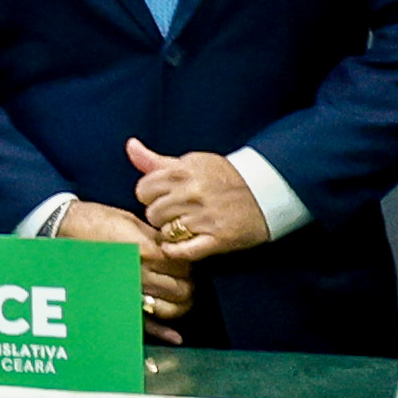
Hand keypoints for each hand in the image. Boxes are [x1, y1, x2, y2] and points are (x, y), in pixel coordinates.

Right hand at [58, 199, 195, 328]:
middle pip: (182, 288)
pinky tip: (175, 337)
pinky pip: (145, 324)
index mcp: (147, 251)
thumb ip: (157, 238)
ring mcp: (131, 292)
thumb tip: (176, 250)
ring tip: (176, 296)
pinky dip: (163, 333)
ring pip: (170, 308)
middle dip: (187, 284)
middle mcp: (141, 274)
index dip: (188, 264)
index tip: (182, 261)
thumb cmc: (96, 221)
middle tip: (183, 278)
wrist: (63, 231)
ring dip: (179, 304)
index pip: (184, 266)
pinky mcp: (119, 303)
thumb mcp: (131, 221)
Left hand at [128, 142, 262, 266]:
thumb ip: (157, 160)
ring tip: (183, 227)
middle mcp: (192, 193)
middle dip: (159, 215)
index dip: (149, 196)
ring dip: (170, 232)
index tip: (160, 197)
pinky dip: (176, 251)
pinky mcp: (217, 239)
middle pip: (152, 213)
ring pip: (166, 232)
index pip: (143, 189)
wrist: (267, 192)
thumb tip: (130, 146)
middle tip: (173, 214)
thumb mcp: (193, 162)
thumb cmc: (225, 176)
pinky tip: (179, 245)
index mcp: (183, 171)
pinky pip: (183, 251)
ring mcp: (204, 217)